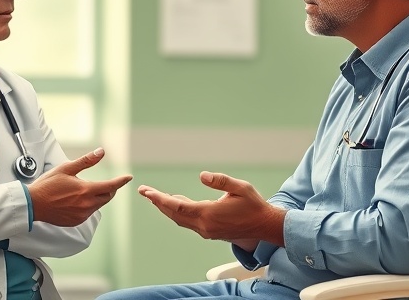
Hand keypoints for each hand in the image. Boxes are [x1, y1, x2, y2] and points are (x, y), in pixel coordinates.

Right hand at [27, 147, 132, 226]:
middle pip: (107, 197)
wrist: (33, 204)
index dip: (121, 181)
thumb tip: (102, 152)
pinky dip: (89, 206)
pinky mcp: (76, 221)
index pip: (110, 185)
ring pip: (98, 205)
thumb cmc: (48, 185)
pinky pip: (88, 213)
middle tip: (107, 183)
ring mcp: (81, 215)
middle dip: (110, 189)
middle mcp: (87, 205)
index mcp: (86, 190)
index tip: (128, 177)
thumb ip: (86, 161)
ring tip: (87, 190)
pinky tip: (78, 201)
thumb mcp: (66, 168)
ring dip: (98, 197)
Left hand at [138, 171, 285, 246]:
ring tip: (154, 196)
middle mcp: (204, 226)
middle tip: (144, 191)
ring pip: (180, 219)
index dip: (160, 199)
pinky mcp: (209, 232)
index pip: (177, 206)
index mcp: (209, 214)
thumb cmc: (254, 205)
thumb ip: (221, 181)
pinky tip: (175, 203)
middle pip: (174, 214)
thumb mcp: (241, 188)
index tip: (147, 192)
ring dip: (166, 208)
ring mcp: (206, 231)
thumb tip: (202, 175)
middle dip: (158, 202)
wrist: (264, 227)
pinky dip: (178, 212)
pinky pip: (188, 222)